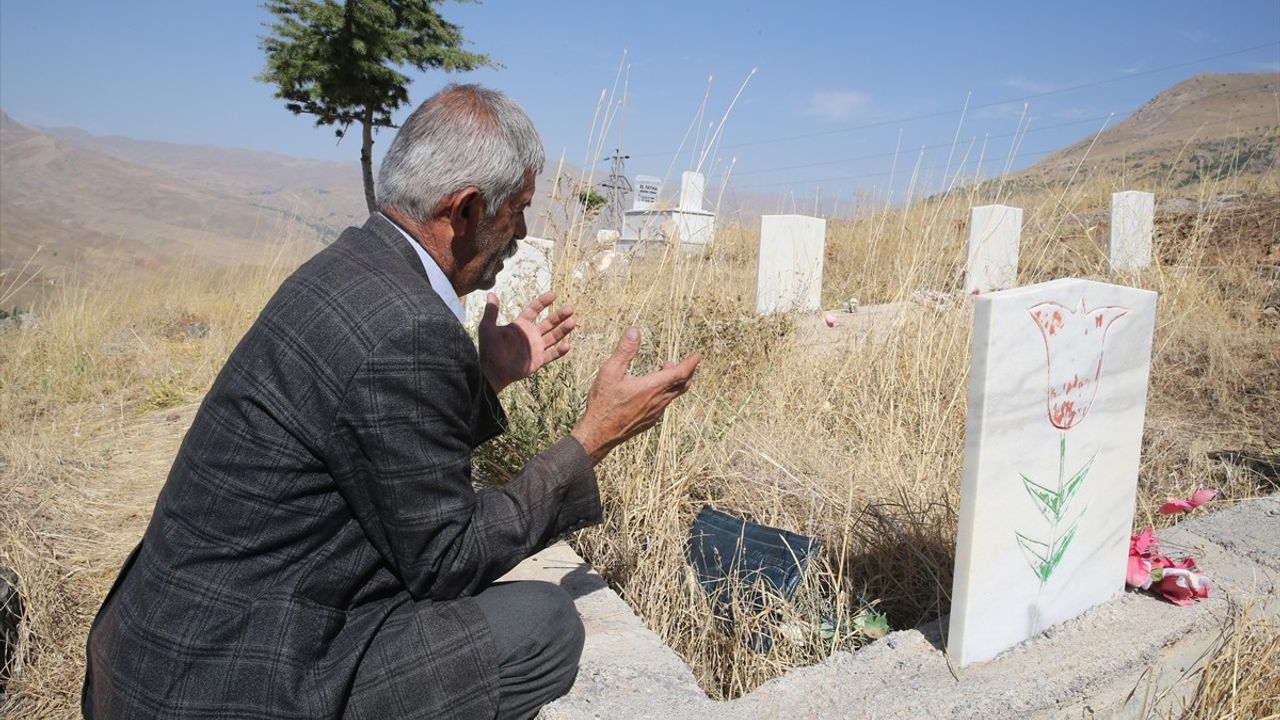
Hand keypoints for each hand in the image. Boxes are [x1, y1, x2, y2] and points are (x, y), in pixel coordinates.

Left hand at [478, 291, 575, 392]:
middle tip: (570, 308)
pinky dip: (559, 351)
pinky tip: (567, 345)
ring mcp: (536, 348)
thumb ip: (491, 312)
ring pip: (553, 337)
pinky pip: (552, 355)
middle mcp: (531, 335)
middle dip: (559, 316)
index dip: (543, 302)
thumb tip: (491, 294)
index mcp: (520, 326)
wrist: (491, 372)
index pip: (534, 310)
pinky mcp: (538, 361)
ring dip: (563, 330)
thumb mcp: (487, 328)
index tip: (553, 294)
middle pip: (549, 322)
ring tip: (572, 322)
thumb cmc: (488, 350)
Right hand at [570, 327, 701, 463]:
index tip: (698, 355)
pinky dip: (667, 392)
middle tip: (690, 361)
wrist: (598, 434)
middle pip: (683, 385)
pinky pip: (664, 404)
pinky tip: (654, 389)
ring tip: (668, 369)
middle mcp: (658, 401)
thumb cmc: (604, 403)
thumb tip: (635, 331)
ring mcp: (655, 413)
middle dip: (689, 371)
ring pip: (673, 395)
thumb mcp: (610, 372)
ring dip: (676, 381)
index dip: (691, 363)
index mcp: (652, 387)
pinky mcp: (649, 421)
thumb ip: (624, 351)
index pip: (680, 373)